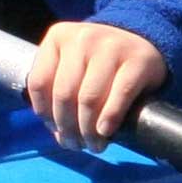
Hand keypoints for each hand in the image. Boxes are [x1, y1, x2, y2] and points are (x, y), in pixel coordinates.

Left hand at [26, 21, 167, 151]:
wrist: (142, 44)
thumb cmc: (100, 64)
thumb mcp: (73, 66)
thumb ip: (59, 92)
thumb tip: (60, 135)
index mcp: (58, 37)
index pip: (39, 83)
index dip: (45, 114)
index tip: (56, 131)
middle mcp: (82, 37)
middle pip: (64, 94)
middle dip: (68, 128)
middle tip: (77, 145)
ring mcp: (111, 46)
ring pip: (88, 99)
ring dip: (88, 131)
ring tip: (94, 144)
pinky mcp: (138, 60)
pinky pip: (119, 96)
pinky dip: (110, 118)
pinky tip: (106, 131)